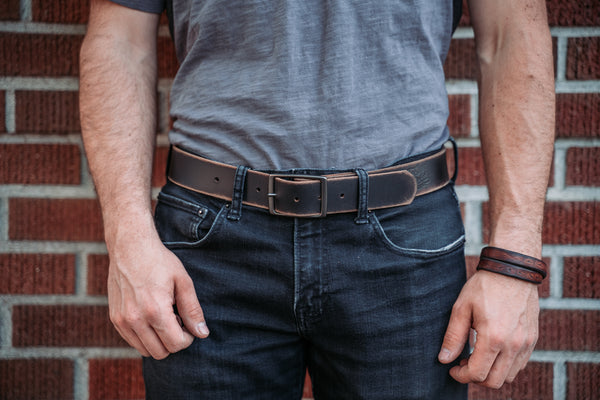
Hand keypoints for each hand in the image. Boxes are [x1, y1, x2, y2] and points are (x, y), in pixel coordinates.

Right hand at [107, 235, 208, 358]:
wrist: (129, 246)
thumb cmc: (159, 261)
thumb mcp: (183, 281)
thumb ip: (193, 310)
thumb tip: (202, 333)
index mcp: (155, 310)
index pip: (176, 344)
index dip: (187, 338)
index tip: (188, 323)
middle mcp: (135, 319)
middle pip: (161, 352)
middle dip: (174, 340)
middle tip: (176, 318)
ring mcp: (122, 320)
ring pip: (146, 350)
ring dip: (159, 340)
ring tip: (164, 316)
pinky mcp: (115, 319)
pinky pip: (133, 342)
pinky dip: (145, 336)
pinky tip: (151, 315)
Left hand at [438, 269, 538, 387]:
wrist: (512, 270)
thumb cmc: (484, 286)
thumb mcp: (462, 308)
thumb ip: (453, 336)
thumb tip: (444, 359)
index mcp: (494, 338)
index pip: (477, 374)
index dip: (461, 376)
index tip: (452, 367)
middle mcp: (513, 345)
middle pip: (494, 381)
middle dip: (475, 377)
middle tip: (463, 362)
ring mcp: (526, 343)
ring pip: (509, 376)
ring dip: (491, 373)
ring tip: (477, 355)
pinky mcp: (532, 339)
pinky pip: (520, 364)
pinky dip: (505, 365)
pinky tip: (492, 350)